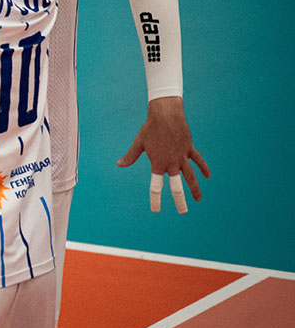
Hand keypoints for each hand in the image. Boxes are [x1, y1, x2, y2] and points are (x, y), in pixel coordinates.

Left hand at [116, 96, 208, 213]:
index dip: (155, 199)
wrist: (166, 115)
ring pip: (191, 177)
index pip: (156, 187)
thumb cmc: (150, 129)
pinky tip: (208, 176)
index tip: (156, 210)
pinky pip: (198, 161)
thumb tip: (119, 164)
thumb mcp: (138, 143)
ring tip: (198, 199)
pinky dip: (203, 168)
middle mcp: (171, 163)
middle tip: (183, 212)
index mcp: (157, 164)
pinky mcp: (189, 149)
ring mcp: (182, 157)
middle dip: (180, 201)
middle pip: (177, 187)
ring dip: (195, 189)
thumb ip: (130, 156)